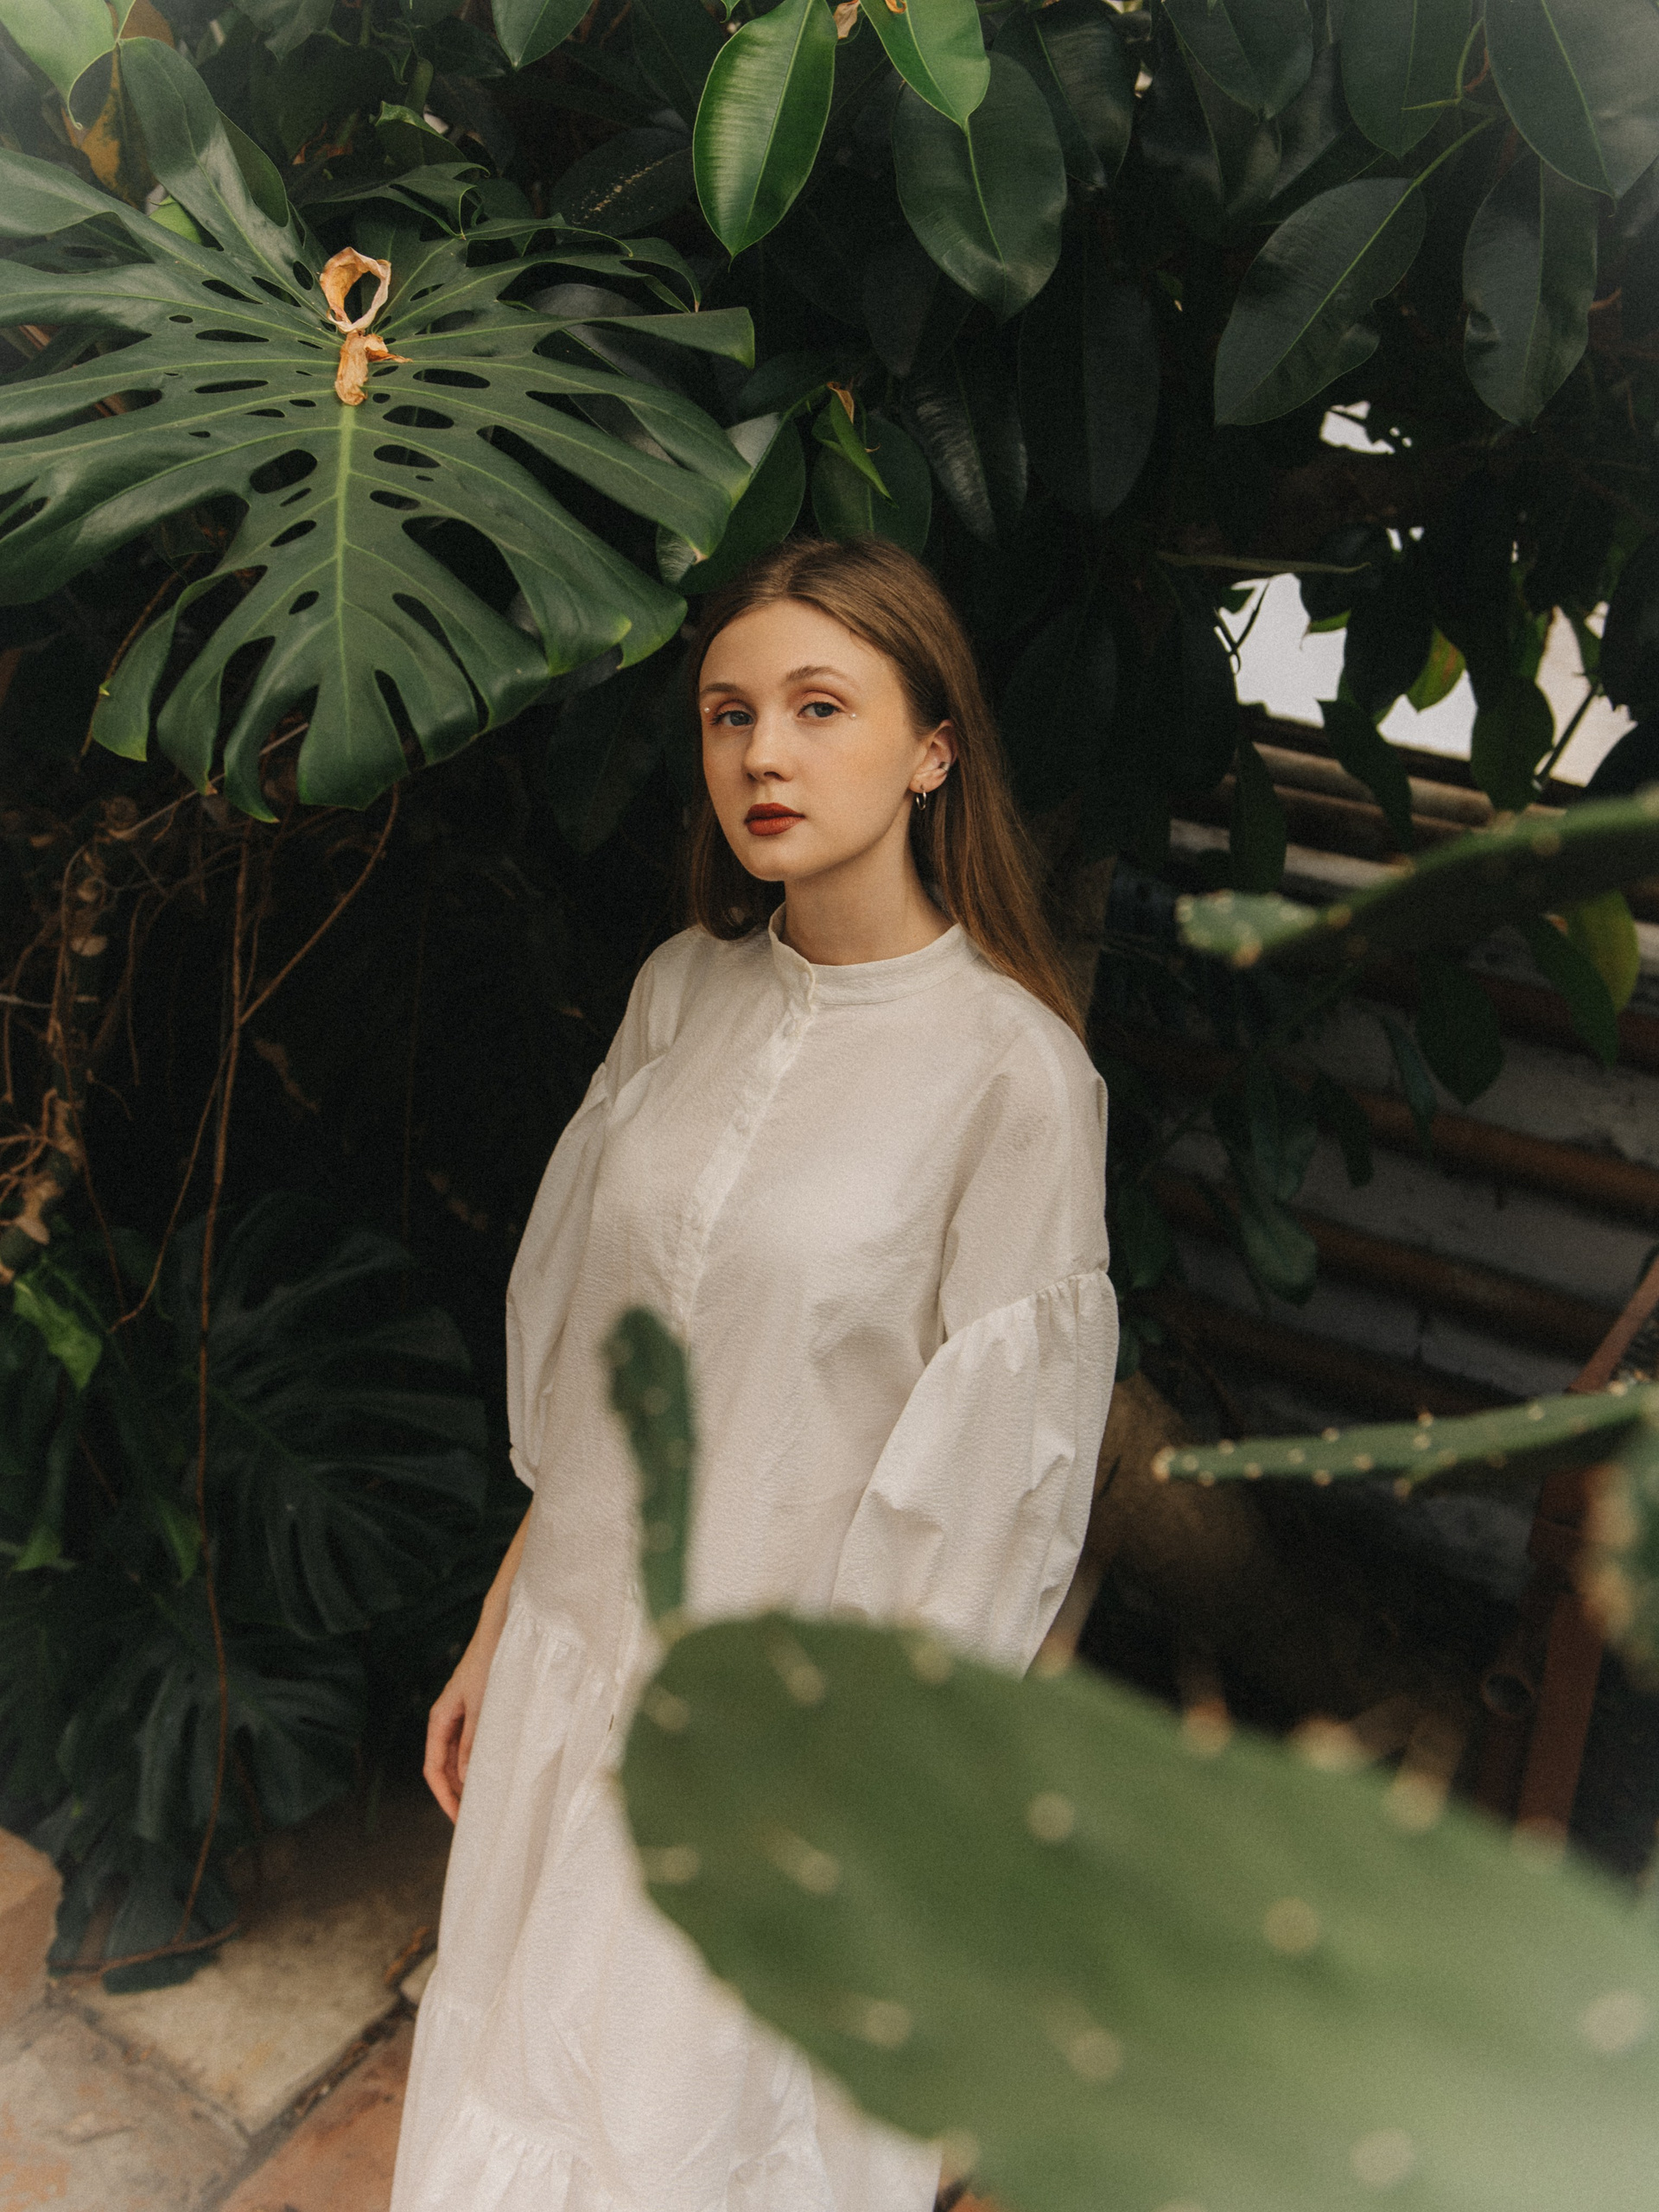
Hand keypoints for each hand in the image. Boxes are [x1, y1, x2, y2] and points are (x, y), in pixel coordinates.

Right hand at [423, 1627, 497, 1822]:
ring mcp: (461, 1716)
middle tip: (475, 1821)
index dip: (445, 1797)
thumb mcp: (482, 1706)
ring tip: (486, 1803)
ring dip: (468, 1780)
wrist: (500, 1630)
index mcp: (439, 1719)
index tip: (459, 1820)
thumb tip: (468, 1778)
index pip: (434, 1769)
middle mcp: (447, 1720)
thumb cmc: (489, 1663)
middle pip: (445, 1767)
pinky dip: (479, 1762)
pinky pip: (472, 1746)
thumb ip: (474, 1742)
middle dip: (456, 1795)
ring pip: (458, 1758)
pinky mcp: (476, 1711)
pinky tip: (494, 1774)